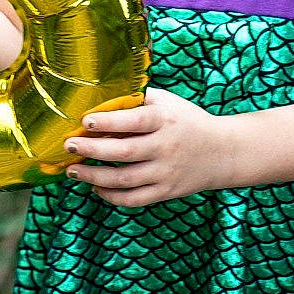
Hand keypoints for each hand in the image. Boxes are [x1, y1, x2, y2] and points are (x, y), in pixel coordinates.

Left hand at [60, 86, 236, 206]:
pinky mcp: (165, 192)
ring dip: (93, 177)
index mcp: (166, 120)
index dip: (108, 122)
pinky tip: (95, 188)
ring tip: (73, 170)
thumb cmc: (189, 121)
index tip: (85, 121)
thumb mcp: (170, 102)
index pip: (134, 121)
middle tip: (69, 145)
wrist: (223, 152)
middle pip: (123, 152)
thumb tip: (104, 94)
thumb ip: (141, 98)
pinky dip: (111, 196)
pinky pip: (133, 199)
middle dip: (92, 150)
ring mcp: (165, 172)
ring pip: (124, 180)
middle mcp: (165, 147)